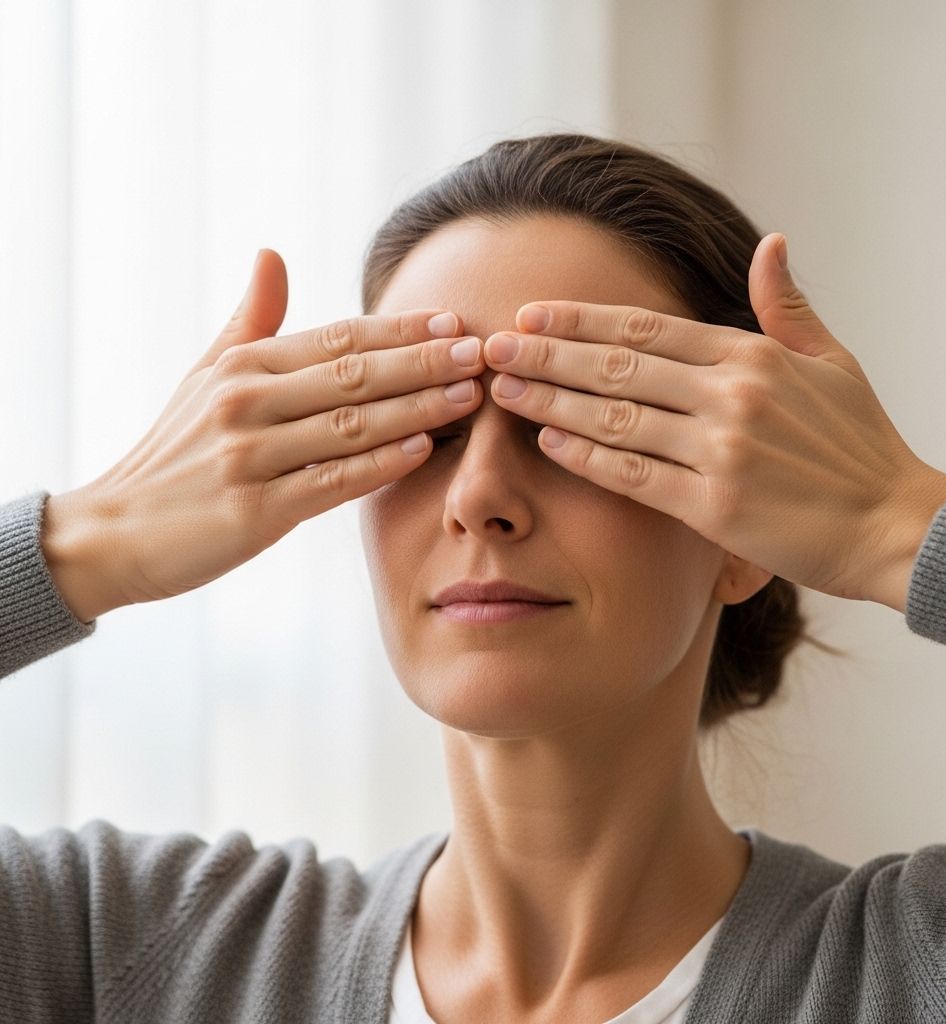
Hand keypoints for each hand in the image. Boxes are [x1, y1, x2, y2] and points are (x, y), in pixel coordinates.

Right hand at [41, 249, 484, 620]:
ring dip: (418, 408)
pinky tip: (423, 450)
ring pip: (352, 425)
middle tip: (480, 351)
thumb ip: (250, 319)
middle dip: (424, 361)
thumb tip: (272, 253)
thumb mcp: (205, 376)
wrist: (116, 531)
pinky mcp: (255, 510)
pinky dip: (380, 464)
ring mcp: (251, 456)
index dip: (400, 329)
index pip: (338, 338)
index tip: (453, 320)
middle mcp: (247, 402)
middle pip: (355, 374)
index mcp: (243, 365)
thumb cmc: (174, 452)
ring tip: (469, 395)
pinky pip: (332, 482)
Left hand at [481, 233, 945, 611]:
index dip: (583, 321)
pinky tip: (549, 443)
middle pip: (617, 367)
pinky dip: (587, 458)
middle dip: (547, 355)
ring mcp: (720, 450)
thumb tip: (770, 242)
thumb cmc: (861, 445)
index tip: (534, 314)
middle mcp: (730, 395)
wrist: (891, 524)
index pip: (646, 329)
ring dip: (552, 403)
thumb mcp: (832, 361)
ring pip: (615, 418)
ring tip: (504, 390)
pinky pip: (634, 475)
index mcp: (752, 355)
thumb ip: (787, 306)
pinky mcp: (714, 506)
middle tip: (494, 346)